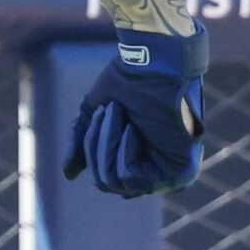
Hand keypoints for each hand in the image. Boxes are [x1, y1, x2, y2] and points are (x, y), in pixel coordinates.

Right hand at [64, 22, 205, 197]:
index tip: (103, 112)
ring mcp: (171, 177)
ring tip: (119, 114)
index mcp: (143, 162)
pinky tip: (132, 128)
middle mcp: (159, 174)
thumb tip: (70, 175)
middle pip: (108, 184)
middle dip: (96, 144)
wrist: (153, 65)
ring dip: (107, 143)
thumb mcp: (95, 116)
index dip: (94, 148)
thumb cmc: (128, 84)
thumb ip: (83, 145)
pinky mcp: (180, 173)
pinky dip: (121, 148)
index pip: (106, 180)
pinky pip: (131, 175)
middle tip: (108, 111)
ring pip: (117, 182)